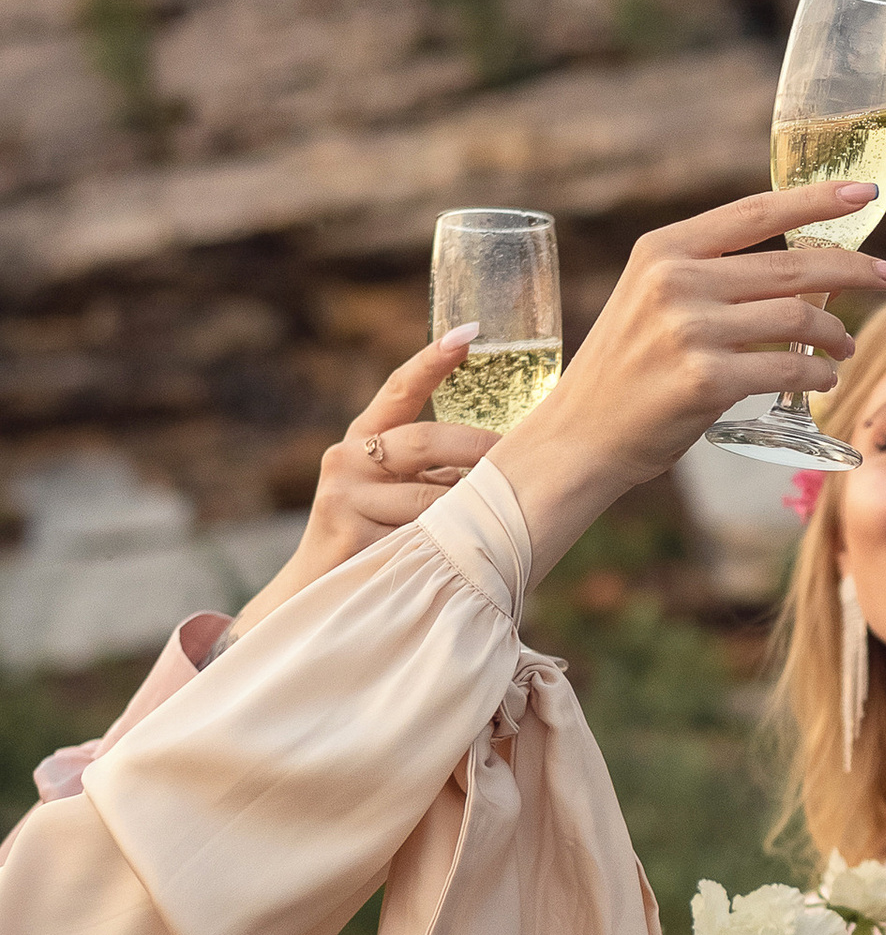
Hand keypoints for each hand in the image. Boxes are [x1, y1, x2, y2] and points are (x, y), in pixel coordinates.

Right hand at [229, 335, 495, 636]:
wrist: (316, 601)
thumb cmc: (373, 545)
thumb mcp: (398, 499)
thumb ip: (432, 474)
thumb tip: (509, 457)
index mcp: (362, 441)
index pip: (400, 389)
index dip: (434, 360)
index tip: (469, 333)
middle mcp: (346, 460)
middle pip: (426, 440)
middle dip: (479, 448)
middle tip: (519, 456)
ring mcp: (344, 496)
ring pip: (431, 497)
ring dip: (469, 511)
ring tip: (499, 520)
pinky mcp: (349, 534)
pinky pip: (422, 535)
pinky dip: (451, 544)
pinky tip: (469, 554)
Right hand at [489, 176, 885, 576]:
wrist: (581, 436)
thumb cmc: (629, 370)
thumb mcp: (656, 300)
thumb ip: (717, 276)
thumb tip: (811, 271)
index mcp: (664, 249)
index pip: (756, 211)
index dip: (816, 199)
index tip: (864, 192)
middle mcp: (675, 280)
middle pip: (793, 265)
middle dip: (855, 270)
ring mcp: (689, 329)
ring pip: (799, 318)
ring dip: (837, 334)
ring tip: (847, 346)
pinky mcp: (705, 380)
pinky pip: (788, 369)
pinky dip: (818, 375)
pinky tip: (824, 380)